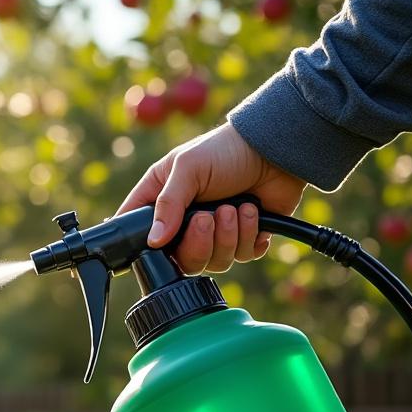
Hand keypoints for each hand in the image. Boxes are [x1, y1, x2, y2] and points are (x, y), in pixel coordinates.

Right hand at [118, 122, 307, 273]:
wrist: (274, 150)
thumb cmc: (225, 150)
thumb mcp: (188, 167)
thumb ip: (168, 203)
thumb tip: (154, 240)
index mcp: (162, 200)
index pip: (137, 230)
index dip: (141, 244)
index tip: (156, 243)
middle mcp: (184, 222)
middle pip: (180, 259)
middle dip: (198, 243)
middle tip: (207, 218)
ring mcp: (215, 233)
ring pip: (213, 261)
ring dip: (227, 236)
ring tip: (236, 208)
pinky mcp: (244, 238)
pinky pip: (242, 257)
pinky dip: (249, 236)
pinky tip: (252, 213)